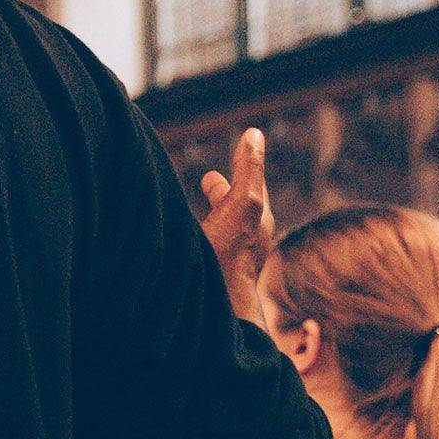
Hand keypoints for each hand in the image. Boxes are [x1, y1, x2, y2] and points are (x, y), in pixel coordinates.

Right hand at [199, 127, 275, 323]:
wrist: (217, 304)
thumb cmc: (229, 253)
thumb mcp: (242, 202)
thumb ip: (248, 169)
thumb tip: (255, 134)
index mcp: (255, 218)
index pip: (252, 184)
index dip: (245, 165)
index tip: (239, 148)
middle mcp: (245, 237)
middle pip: (235, 207)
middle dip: (224, 190)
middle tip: (209, 179)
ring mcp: (228, 256)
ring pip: (219, 226)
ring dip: (208, 213)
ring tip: (191, 207)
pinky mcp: (211, 270)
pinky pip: (206, 243)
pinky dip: (196, 231)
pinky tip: (184, 238)